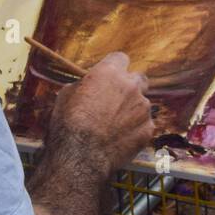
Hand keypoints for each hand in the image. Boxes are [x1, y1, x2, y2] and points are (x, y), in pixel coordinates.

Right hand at [48, 52, 152, 176]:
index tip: (109, 77)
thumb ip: (85, 85)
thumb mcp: (66, 95)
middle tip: (117, 100)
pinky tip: (121, 139)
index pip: (120, 58)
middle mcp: (131, 86)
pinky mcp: (148, 129)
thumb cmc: (69, 124)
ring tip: (115, 126)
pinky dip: (136, 129)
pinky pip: (145, 124)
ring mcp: (143, 108)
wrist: (80, 156)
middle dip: (130, 86)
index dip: (114, 67)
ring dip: (132, 110)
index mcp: (109, 73)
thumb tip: (89, 85)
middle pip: (139, 78)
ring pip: (142, 103)